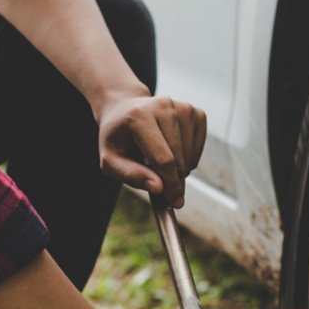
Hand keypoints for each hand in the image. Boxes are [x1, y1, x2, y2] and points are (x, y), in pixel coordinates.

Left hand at [95, 89, 206, 207]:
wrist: (124, 110)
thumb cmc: (116, 137)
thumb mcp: (110, 160)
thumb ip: (130, 174)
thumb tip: (158, 187)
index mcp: (139, 117)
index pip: (162, 158)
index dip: (170, 184)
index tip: (175, 202)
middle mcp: (163, 106)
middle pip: (178, 157)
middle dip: (175, 180)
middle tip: (168, 193)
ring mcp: (182, 107)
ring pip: (190, 154)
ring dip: (181, 169)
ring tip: (160, 165)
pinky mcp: (195, 112)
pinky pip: (198, 146)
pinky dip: (189, 158)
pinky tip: (173, 154)